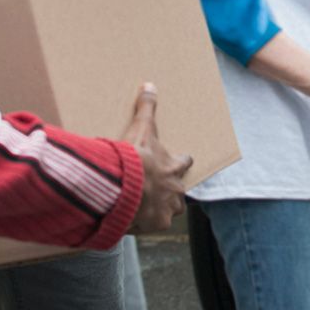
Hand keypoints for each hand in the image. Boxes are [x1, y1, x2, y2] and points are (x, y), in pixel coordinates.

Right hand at [121, 83, 191, 231]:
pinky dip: (144, 222)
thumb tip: (150, 85)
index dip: (180, 161)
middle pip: (180, 191)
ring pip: (171, 211)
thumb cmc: (135, 157)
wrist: (125, 185)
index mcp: (173, 167)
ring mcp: (167, 209)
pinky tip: (134, 218)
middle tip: (157, 186)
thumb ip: (147, 107)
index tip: (179, 161)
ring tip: (148, 206)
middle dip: (171, 190)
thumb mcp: (142, 127)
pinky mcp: (156, 224)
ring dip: (162, 208)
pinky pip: (152, 224)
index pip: (184, 162)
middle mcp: (175, 190)